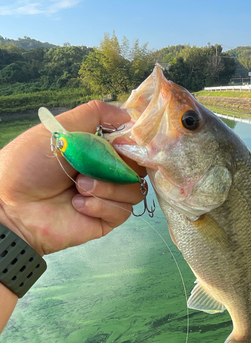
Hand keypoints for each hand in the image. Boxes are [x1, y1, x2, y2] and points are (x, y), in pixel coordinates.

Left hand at [0, 100, 145, 255]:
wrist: (12, 205)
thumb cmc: (29, 165)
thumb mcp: (60, 128)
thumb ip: (94, 114)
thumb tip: (127, 114)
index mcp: (95, 151)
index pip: (129, 146)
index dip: (131, 144)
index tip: (123, 143)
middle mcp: (103, 173)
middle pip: (137, 168)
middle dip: (118, 167)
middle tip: (93, 167)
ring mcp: (105, 198)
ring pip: (133, 191)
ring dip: (107, 188)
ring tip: (79, 188)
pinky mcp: (104, 220)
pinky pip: (122, 212)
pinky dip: (101, 206)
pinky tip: (78, 205)